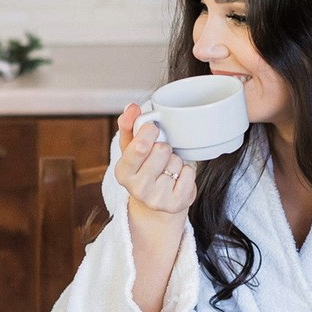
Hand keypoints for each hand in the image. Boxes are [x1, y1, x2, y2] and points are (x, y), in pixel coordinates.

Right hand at [115, 103, 197, 222]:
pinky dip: (186, 171)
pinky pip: (189, 173)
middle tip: (160, 154)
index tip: (152, 128)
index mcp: (123, 172)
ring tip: (167, 168)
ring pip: (176, 161)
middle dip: (164, 147)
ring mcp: (157, 199)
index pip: (139, 146)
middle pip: (162, 150)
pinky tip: (177, 178)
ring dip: (175, 160)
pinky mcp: (176, 204)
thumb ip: (129, 125)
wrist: (157, 202)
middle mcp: (137, 188)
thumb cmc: (143, 169)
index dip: (150, 131)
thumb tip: (131, 108)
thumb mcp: (131, 148)